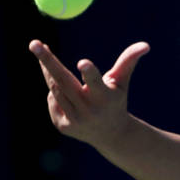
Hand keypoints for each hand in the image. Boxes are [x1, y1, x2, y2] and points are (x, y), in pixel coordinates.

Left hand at [29, 39, 149, 144]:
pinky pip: (52, 100)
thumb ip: (128, 61)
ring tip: (44, 53)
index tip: (83, 62)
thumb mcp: (122, 82)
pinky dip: (55, 91)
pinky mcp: (63, 126)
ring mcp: (74, 120)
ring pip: (55, 89)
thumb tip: (145, 45)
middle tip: (34, 44)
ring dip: (49, 71)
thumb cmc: (115, 101)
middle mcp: (89, 111)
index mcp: (105, 98)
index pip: (96, 83)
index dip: (90, 73)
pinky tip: (67, 96)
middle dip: (48, 62)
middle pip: (64, 83)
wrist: (110, 135)